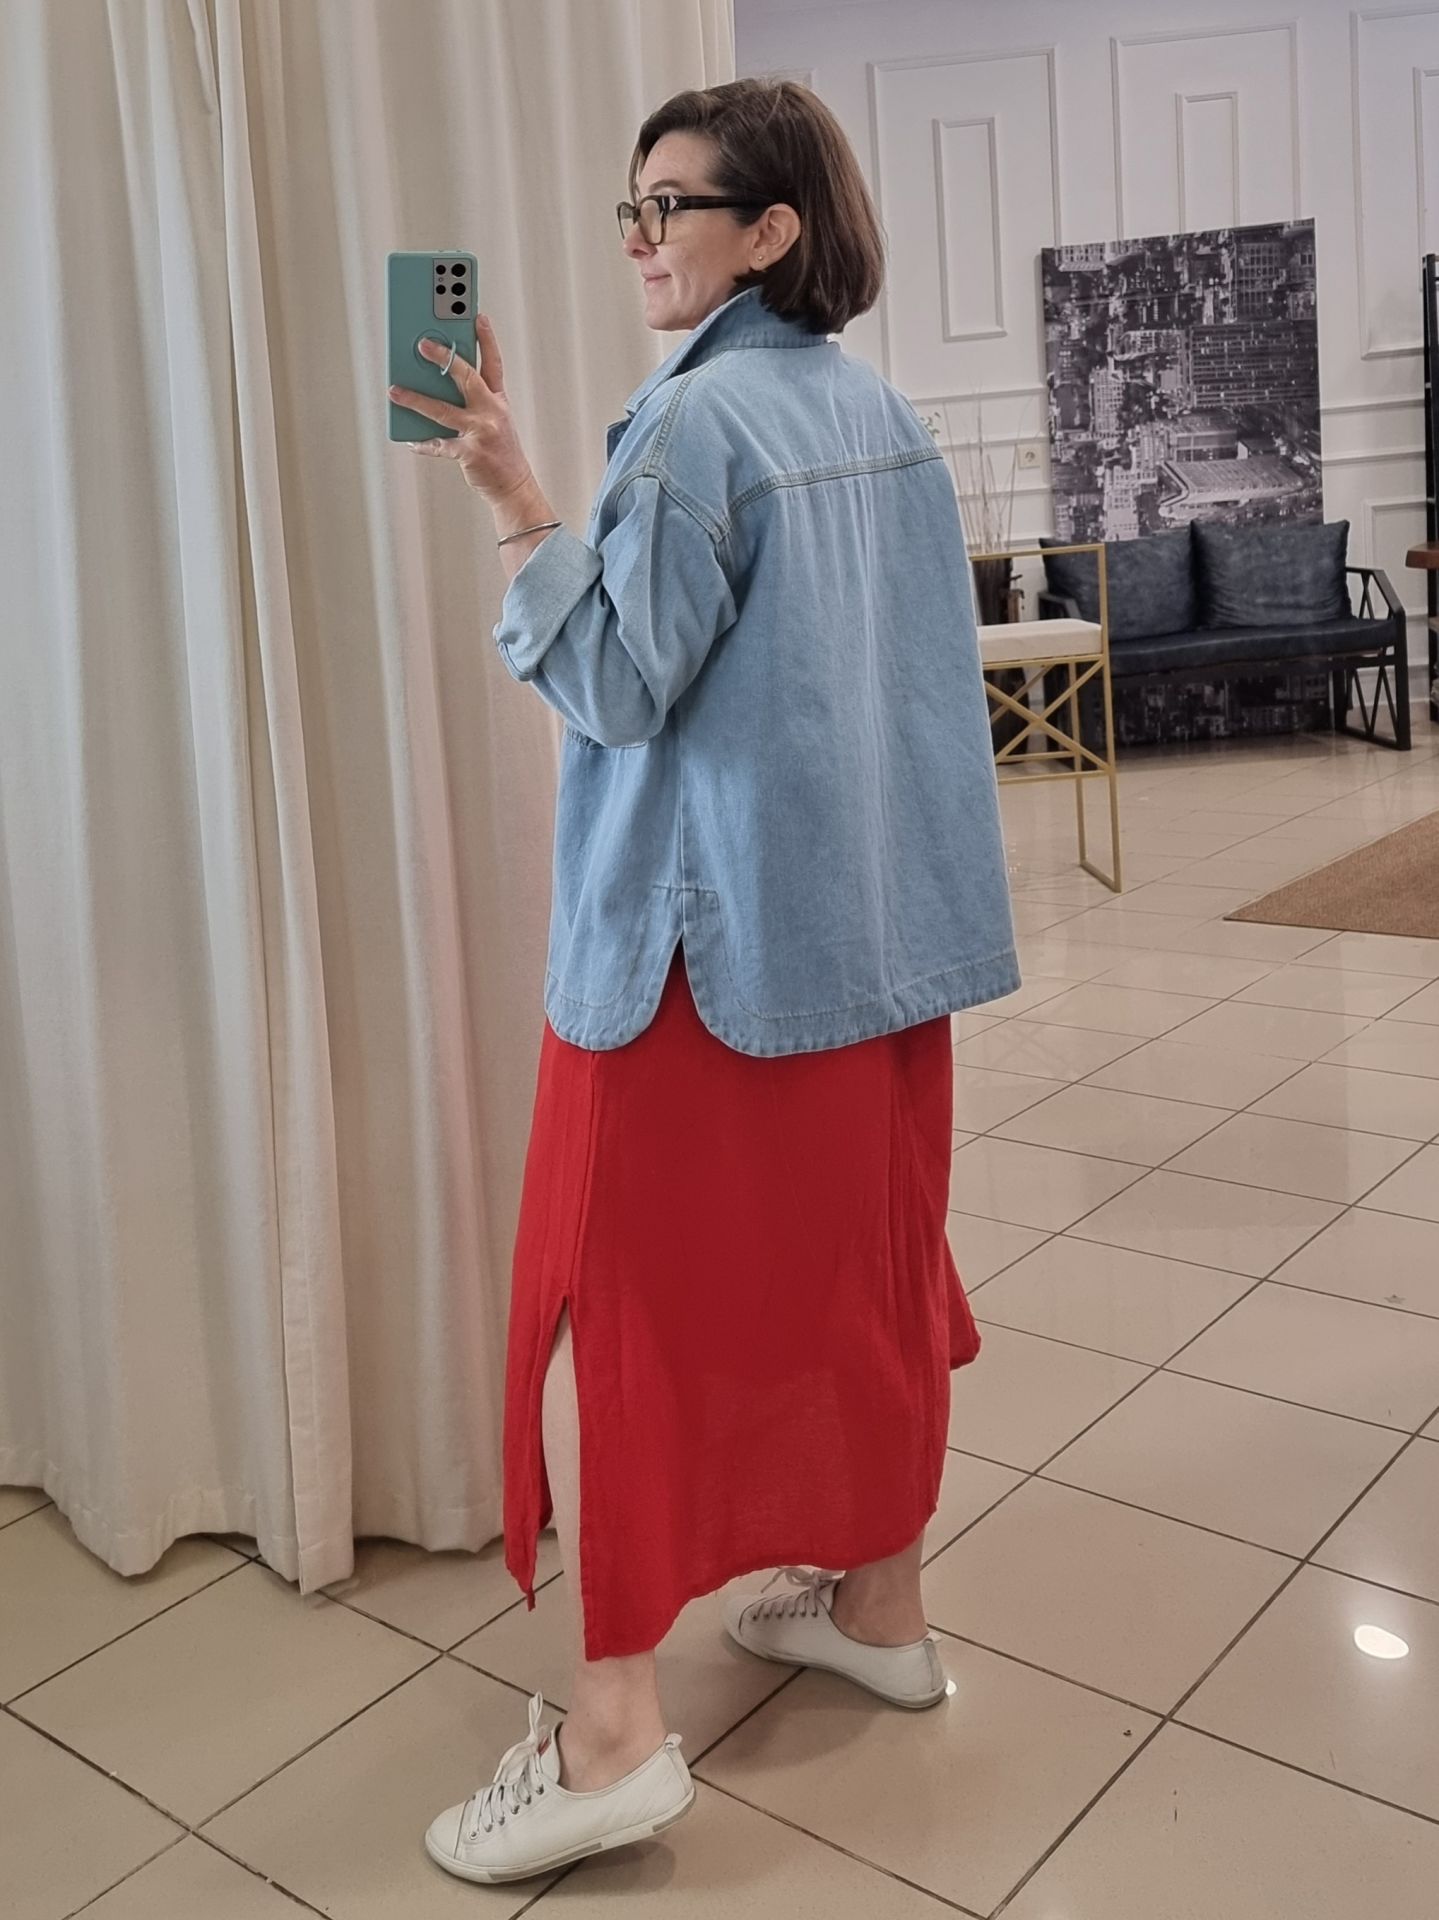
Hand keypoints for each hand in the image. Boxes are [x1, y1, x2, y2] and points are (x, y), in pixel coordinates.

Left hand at [389, 312, 533, 503]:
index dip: (486, 339)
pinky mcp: (470, 453)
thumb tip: (436, 384)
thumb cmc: (499, 450)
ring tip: (395, 390)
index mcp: (497, 400)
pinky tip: (411, 439)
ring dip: (416, 399)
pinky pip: (440, 444)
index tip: (477, 316)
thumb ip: (472, 400)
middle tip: (422, 343)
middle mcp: (491, 411)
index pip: (493, 363)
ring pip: (443, 410)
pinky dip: (423, 443)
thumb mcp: (494, 419)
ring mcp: (481, 431)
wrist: (513, 486)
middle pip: (466, 377)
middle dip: (443, 358)